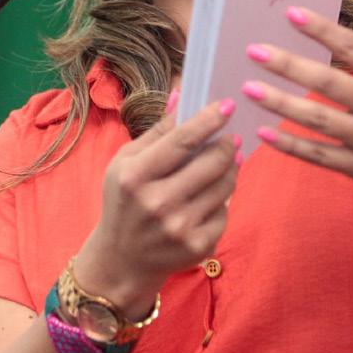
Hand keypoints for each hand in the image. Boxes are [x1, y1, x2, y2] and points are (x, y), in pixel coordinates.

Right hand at [75, 95, 239, 317]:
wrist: (121, 259)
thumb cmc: (123, 201)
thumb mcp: (125, 163)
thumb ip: (156, 130)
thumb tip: (183, 93)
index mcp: (134, 177)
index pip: (182, 141)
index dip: (209, 120)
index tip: (227, 104)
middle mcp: (157, 203)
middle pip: (210, 163)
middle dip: (226, 144)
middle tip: (231, 136)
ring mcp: (179, 228)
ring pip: (224, 186)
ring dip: (230, 168)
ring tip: (226, 160)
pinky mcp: (197, 247)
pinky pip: (224, 211)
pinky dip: (222, 198)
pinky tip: (212, 193)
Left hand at [243, 0, 352, 215]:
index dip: (322, 31)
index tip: (291, 13)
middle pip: (329, 84)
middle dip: (289, 66)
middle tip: (253, 51)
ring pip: (319, 120)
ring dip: (280, 105)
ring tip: (247, 89)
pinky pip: (319, 156)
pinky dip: (291, 146)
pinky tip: (262, 131)